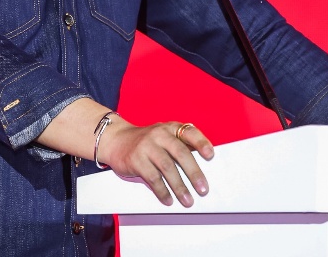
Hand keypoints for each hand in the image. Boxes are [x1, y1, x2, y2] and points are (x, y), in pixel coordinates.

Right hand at [97, 119, 214, 206]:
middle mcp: (160, 134)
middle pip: (180, 153)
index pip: (189, 132)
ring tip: (188, 200)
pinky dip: (162, 191)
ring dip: (179, 187)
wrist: (116, 140)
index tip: (211, 156)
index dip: (201, 143)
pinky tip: (169, 200)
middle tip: (203, 189)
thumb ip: (181, 146)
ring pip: (167, 168)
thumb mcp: (164, 136)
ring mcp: (147, 146)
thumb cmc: (148, 142)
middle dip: (194, 173)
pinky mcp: (136, 160)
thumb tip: (202, 169)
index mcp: (171, 128)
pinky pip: (152, 178)